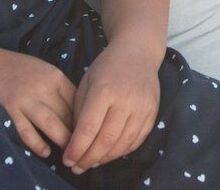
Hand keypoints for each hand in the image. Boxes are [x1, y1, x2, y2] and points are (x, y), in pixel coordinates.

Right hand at [0, 49, 77, 159]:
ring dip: (62, 140)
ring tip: (70, 154)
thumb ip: (61, 89)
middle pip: (67, 114)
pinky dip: (37, 143)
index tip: (90, 133)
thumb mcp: (46, 70)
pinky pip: (26, 130)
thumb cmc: (21, 67)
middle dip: (77, 134)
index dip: (85, 120)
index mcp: (56, 77)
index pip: (78, 102)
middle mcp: (44, 87)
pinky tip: (46, 152)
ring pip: (51, 124)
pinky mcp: (11, 108)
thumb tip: (79, 114)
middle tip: (84, 148)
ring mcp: (27, 98)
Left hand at [62, 45, 159, 171]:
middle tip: (77, 167)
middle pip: (106, 139)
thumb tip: (74, 140)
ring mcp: (142, 108)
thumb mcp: (86, 82)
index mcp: (104, 90)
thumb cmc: (106, 67)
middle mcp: (125, 100)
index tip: (67, 159)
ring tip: (91, 163)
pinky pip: (137, 140)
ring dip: (105, 158)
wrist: (138, 53)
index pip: (88, 128)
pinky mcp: (152, 114)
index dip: (77, 148)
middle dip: (89, 158)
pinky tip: (109, 154)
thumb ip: (79, 110)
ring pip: (122, 144)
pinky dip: (121, 151)